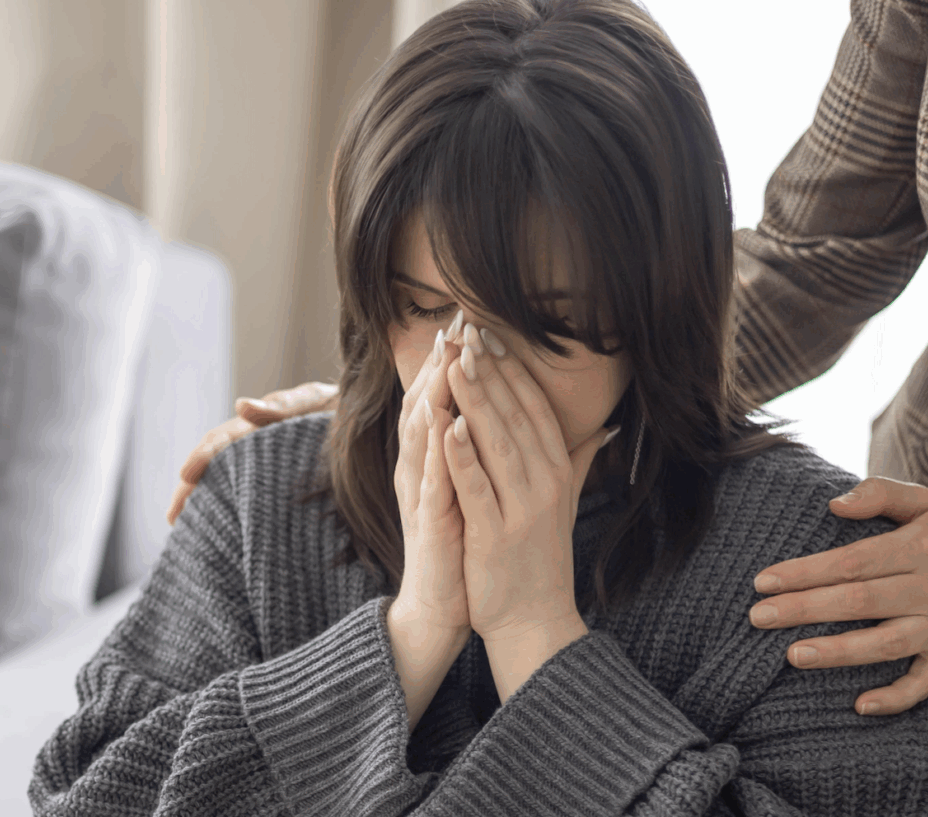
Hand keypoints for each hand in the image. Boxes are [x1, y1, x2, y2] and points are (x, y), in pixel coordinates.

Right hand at [165, 381, 338, 523]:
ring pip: (232, 477)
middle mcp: (263, 437)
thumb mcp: (318, 402)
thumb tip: (241, 406)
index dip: (203, 457)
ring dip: (208, 499)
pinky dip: (235, 505)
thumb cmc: (349, 408)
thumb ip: (284, 406)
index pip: (223, 437)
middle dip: (193, 487)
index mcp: (267, 419)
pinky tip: (225, 527)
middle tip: (174, 517)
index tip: (184, 478)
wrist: (375, 417)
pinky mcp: (287, 476)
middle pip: (219, 461)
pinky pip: (255, 491)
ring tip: (186, 526)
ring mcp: (274, 456)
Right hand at [388, 330, 471, 730]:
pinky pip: (431, 480)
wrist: (446, 608)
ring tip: (448, 353)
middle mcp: (421, 471)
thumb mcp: (479, 493)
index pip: (443, 401)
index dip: (454, 362)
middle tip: (456, 319)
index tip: (473, 320)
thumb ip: (485, 455)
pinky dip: (437, 450)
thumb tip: (505, 420)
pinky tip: (444, 421)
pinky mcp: (427, 523)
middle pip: (427, 406)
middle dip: (441, 363)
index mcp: (436, 461)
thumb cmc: (464, 550)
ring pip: (422, 434)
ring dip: (434, 393)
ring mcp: (421, 495)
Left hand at [442, 324, 611, 698]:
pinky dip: (463, 457)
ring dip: (476, 401)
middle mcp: (545, 484)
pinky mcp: (495, 536)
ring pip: (498, 444)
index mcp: (558, 472)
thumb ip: (582, 459)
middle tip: (469, 331)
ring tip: (456, 362)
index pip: (536, 409)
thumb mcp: (565, 502)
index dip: (514, 370)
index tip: (492, 334)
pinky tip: (448, 426)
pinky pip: (478, 488)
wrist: (535, 622)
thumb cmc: (542, 558)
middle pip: (516, 417)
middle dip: (491, 372)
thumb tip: (607, 426)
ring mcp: (522, 509)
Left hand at [749, 477, 927, 715]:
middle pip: (860, 602)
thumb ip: (879, 494)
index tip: (764, 581)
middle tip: (759, 617)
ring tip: (792, 655)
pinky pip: (923, 683)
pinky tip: (860, 705)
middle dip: (805, 610)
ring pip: (885, 645)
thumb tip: (834, 504)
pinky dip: (895, 698)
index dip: (806, 572)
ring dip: (838, 653)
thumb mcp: (922, 501)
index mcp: (920, 547)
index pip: (853, 561)